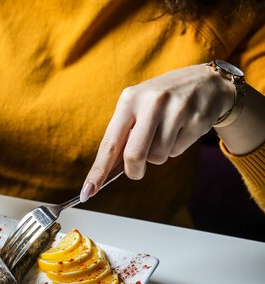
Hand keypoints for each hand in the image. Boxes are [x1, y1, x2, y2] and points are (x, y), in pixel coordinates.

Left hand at [80, 64, 233, 201]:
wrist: (205, 82)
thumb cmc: (161, 102)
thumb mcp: (137, 107)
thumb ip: (123, 135)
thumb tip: (106, 171)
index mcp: (129, 100)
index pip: (109, 143)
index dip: (98, 171)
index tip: (88, 192)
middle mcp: (151, 102)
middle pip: (134, 155)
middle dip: (134, 170)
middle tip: (136, 171)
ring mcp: (176, 110)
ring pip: (157, 157)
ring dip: (158, 155)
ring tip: (165, 134)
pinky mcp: (197, 120)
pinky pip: (177, 151)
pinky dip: (176, 148)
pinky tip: (181, 129)